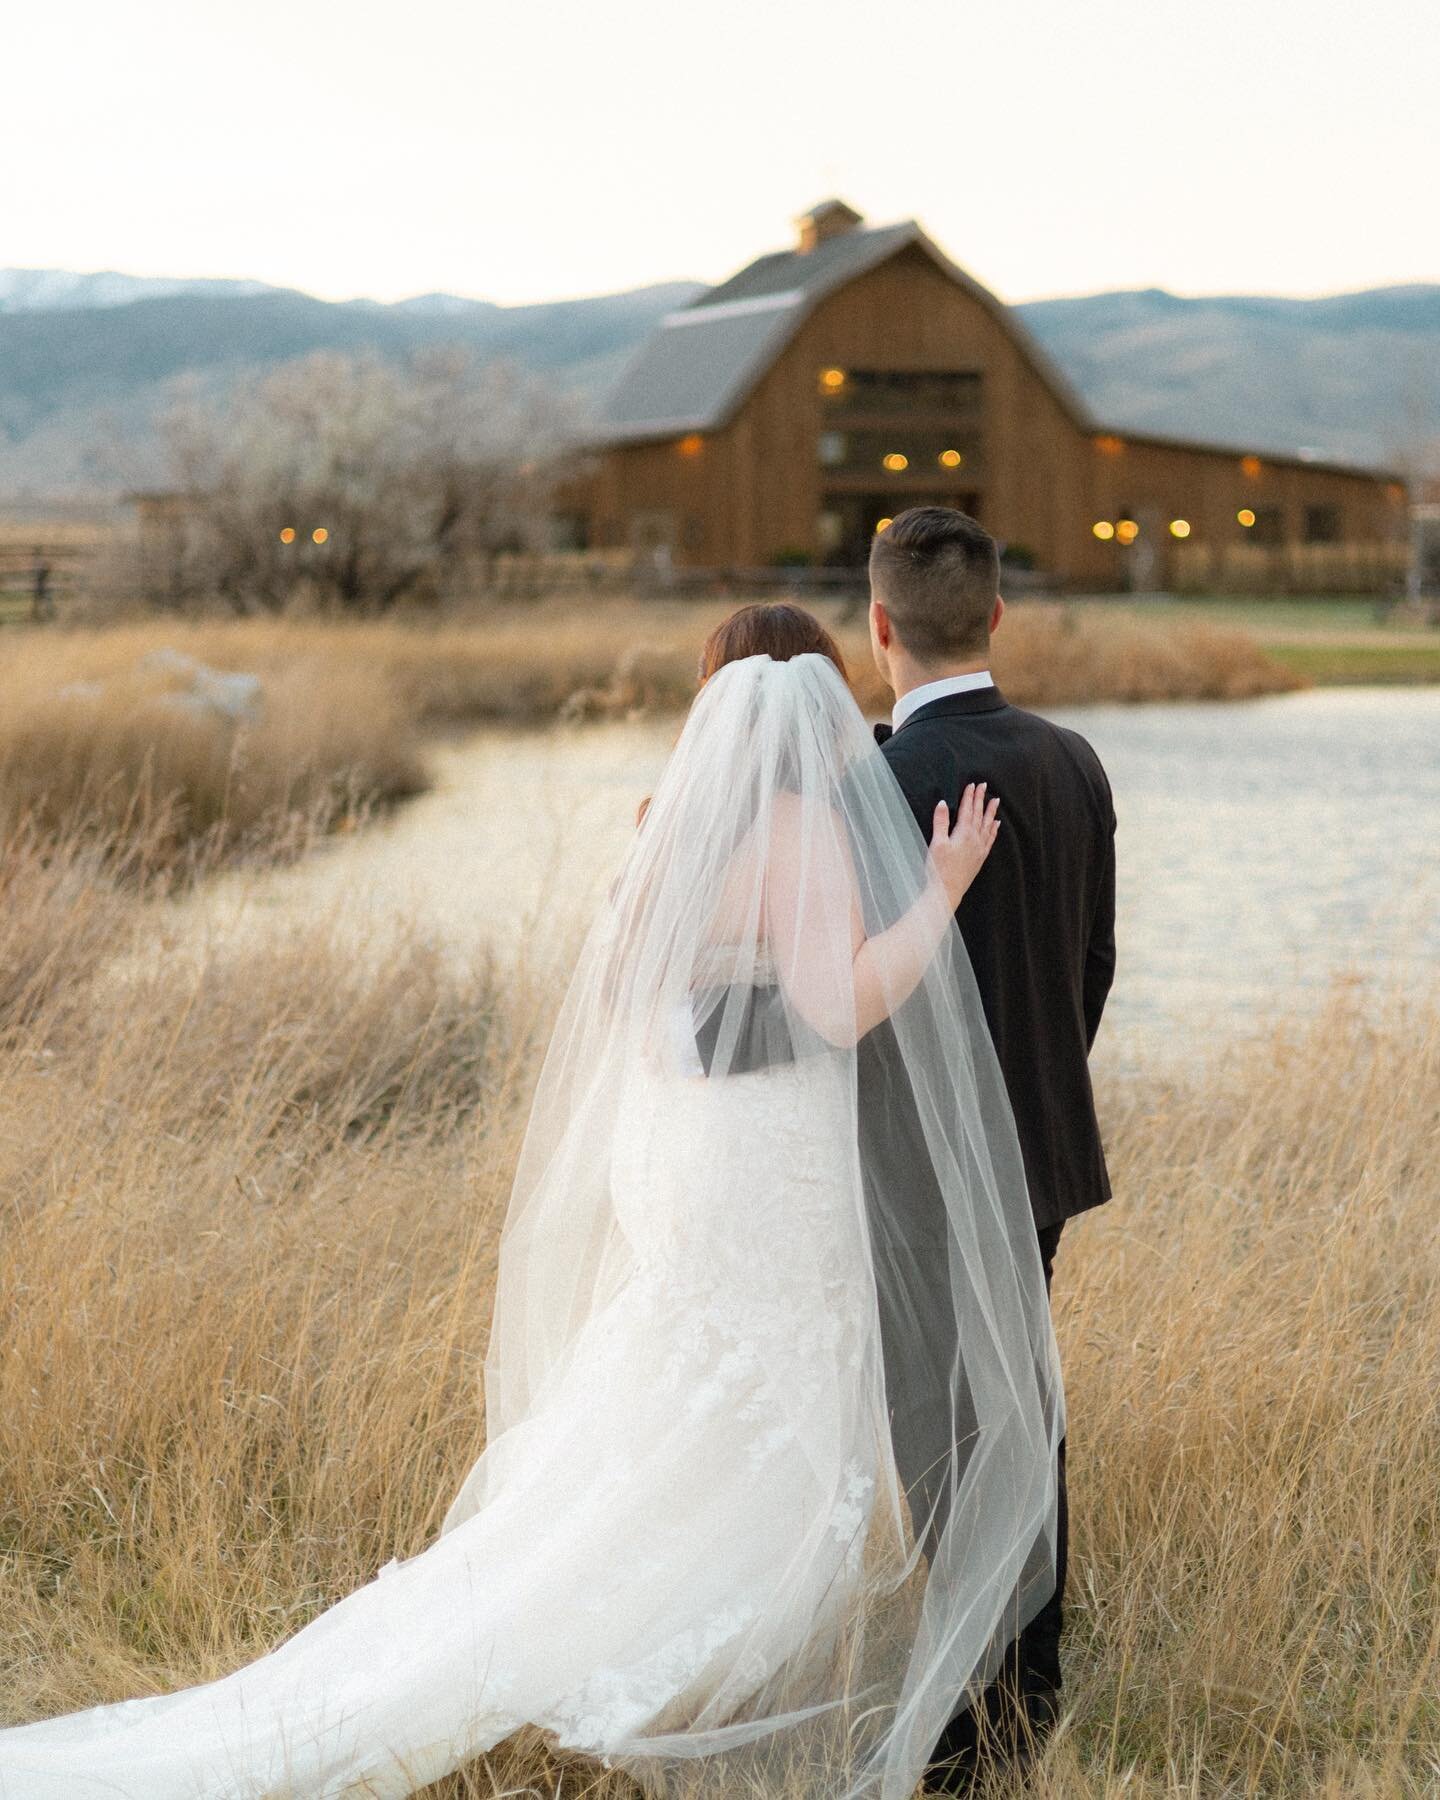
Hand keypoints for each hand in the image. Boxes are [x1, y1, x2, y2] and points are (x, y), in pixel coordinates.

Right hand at [928, 783, 999, 908]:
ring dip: (991, 812)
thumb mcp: (937, 843)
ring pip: (987, 825)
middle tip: (985, 786)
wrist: (947, 891)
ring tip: (995, 801)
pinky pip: (990, 839)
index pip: (967, 810)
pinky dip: (994, 830)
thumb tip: (943, 803)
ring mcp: (979, 848)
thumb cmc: (939, 868)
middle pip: (978, 814)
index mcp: (964, 833)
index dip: (969, 796)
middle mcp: (975, 838)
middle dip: (981, 799)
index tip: (972, 784)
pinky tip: (996, 825)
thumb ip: (940, 822)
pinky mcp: (980, 858)